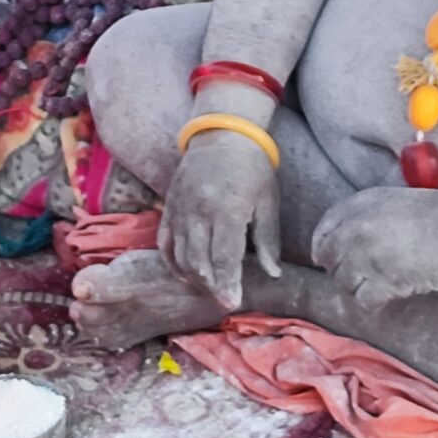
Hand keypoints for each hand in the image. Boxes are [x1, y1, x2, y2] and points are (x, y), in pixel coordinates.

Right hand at [159, 121, 279, 309]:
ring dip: (192, 278)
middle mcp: (198, 211)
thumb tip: (273, 274)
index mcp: (227, 209)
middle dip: (210, 287)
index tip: (232, 303)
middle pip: (198, 261)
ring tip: (207, 290)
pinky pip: (164, 242)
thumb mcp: (268, 202)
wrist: (222, 133)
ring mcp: (179, 209)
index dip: (227, 284)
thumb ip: (268, 241)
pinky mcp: (169, 206)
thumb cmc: (252, 168)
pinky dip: (172, 262)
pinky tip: (185, 274)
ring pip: (179, 255)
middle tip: (223, 302)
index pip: (224, 257)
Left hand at [310, 184, 437, 305]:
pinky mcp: (382, 280)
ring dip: (360, 288)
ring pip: (343, 282)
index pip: (323, 229)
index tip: (333, 261)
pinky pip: (363, 300)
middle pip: (329, 259)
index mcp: (361, 202)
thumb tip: (351, 242)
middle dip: (343, 270)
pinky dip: (374, 303)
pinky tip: (390, 297)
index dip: (325, 248)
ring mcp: (367, 254)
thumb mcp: (400, 202)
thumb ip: (371, 217)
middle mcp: (357, 226)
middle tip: (364, 277)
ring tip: (382, 286)